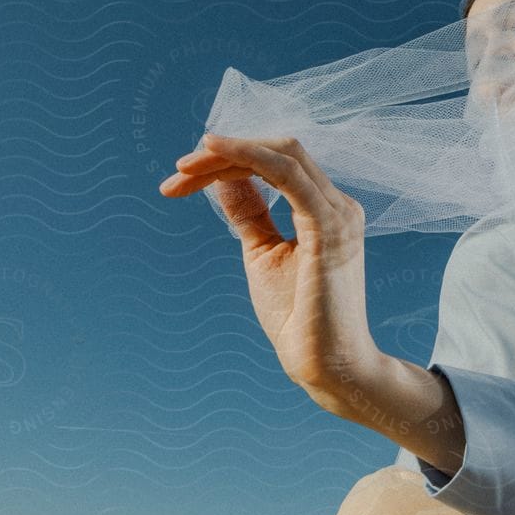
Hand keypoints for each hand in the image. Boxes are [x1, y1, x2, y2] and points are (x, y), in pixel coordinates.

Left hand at [158, 133, 380, 405]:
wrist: (325, 363)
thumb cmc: (299, 317)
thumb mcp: (262, 253)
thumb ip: (249, 214)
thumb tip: (222, 179)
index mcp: (325, 210)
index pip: (276, 164)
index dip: (228, 161)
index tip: (180, 179)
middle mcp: (337, 204)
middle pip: (277, 151)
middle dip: (223, 154)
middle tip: (177, 172)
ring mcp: (337, 213)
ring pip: (281, 154)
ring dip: (229, 154)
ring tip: (185, 166)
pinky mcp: (329, 227)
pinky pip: (287, 175)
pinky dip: (250, 157)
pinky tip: (215, 154)